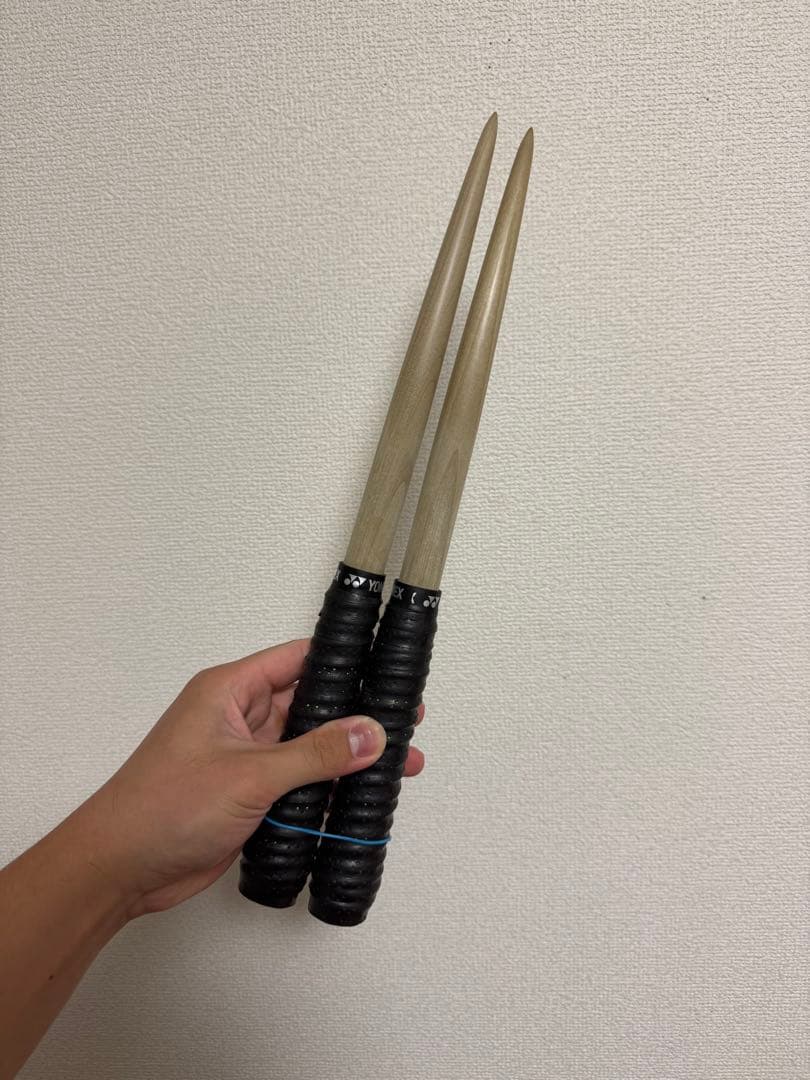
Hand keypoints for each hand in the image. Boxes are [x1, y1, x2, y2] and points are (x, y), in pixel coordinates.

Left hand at [77, 639, 424, 917]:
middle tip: (405, 722)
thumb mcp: (249, 774)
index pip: (296, 659)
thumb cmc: (163, 807)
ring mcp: (245, 759)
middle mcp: (240, 719)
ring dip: (348, 757)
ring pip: (309, 748)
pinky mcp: (249, 796)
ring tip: (401, 764)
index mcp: (230, 691)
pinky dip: (329, 789)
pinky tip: (363, 797)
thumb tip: (369, 733)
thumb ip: (315, 754)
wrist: (121, 870)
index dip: (343, 661)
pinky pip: (300, 783)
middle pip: (310, 705)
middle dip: (356, 715)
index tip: (386, 669)